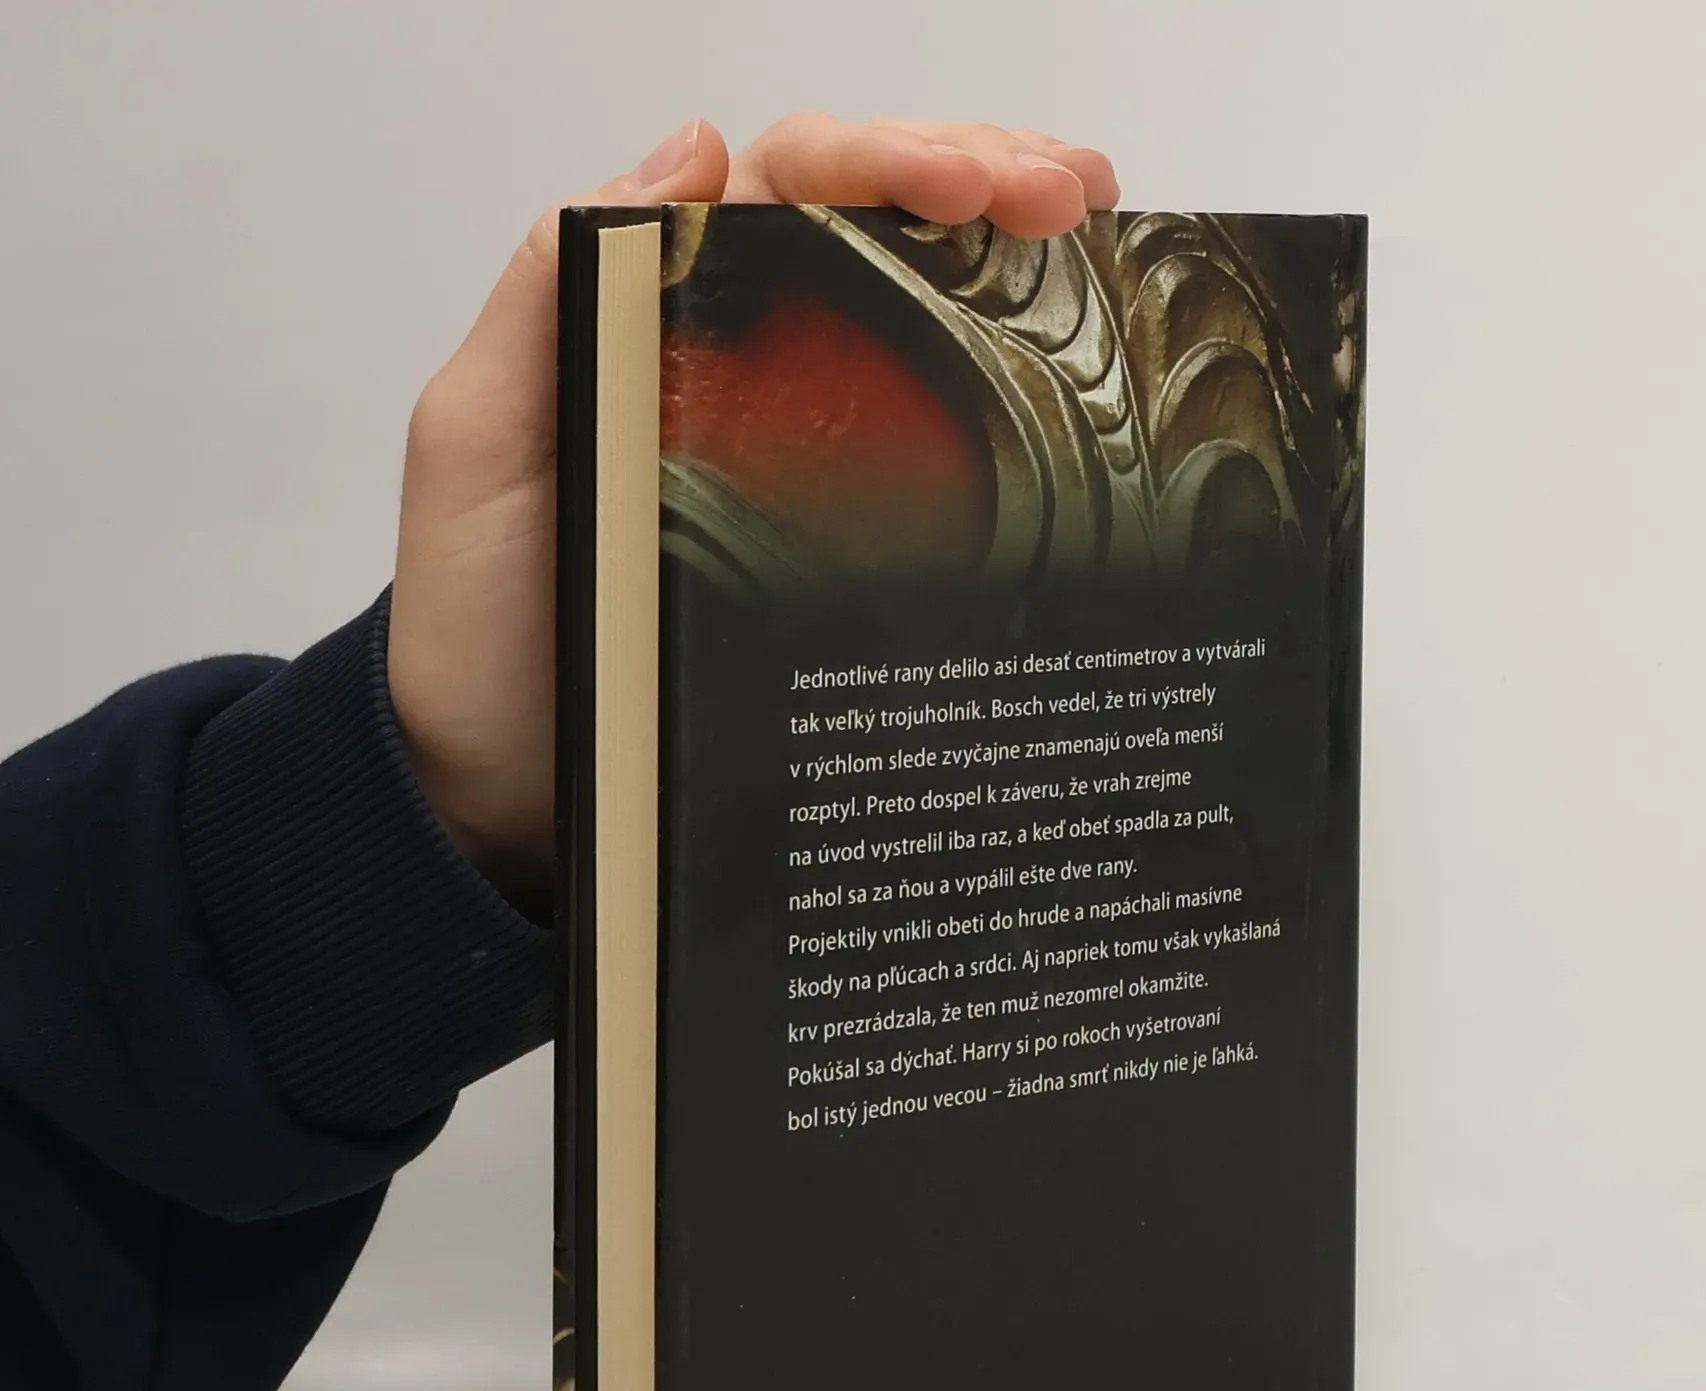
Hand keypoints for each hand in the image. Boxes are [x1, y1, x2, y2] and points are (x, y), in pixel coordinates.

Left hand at [387, 116, 1119, 911]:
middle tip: (1077, 192)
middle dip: (987, 180)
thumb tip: (697, 150)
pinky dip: (1017, 401)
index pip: (792, 188)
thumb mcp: (479, 444)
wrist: (512, 801)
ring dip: (1020, 266)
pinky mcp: (846, 558)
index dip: (887, 159)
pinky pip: (941, 461)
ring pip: (927, 327)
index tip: (971, 185)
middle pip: (881, 233)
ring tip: (1101, 234)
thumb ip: (549, 293)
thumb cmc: (480, 633)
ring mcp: (809, 465)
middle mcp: (748, 372)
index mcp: (666, 320)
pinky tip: (1085, 376)